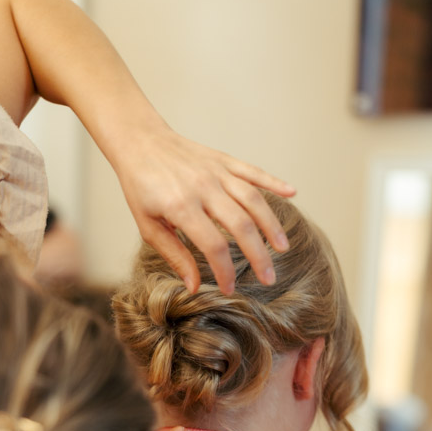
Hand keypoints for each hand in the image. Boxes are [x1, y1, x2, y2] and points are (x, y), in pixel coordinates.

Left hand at [113, 125, 295, 294]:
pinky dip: (274, 181)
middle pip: (241, 225)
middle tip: (268, 278)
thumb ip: (174, 255)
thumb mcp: (148, 226)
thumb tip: (194, 286)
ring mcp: (216, 172)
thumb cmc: (141, 187)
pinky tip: (292, 192)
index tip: (230, 288)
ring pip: (253, 199)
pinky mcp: (223, 160)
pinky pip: (253, 171)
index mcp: (181, 207)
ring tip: (282, 248)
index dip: (225, 271)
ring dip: (272, 225)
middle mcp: (203, 187)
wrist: (139, 142)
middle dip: (258, 255)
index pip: (214, 246)